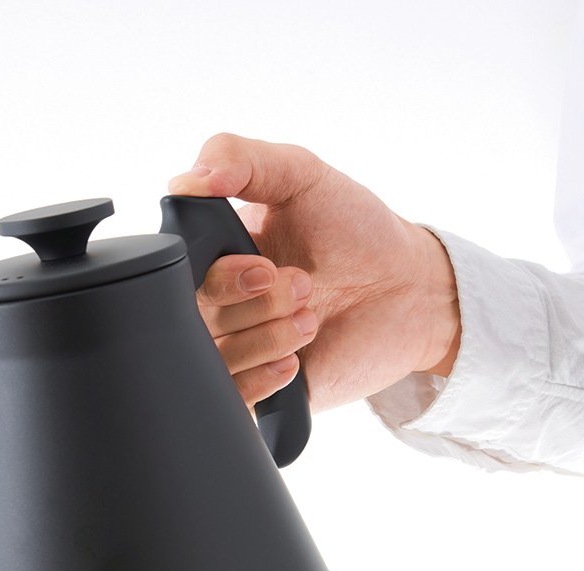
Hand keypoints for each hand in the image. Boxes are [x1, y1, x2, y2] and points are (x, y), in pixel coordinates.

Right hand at [170, 133, 460, 411]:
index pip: (174, 272)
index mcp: (211, 253)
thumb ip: (241, 156)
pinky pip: (231, 400)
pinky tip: (295, 361)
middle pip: (192, 318)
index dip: (216, 276)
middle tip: (304, 285)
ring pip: (212, 360)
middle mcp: (215, 303)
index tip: (263, 265)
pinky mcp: (257, 390)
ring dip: (268, 339)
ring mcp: (234, 347)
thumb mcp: (300, 174)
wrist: (409, 290)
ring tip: (310, 320)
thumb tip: (187, 179)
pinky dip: (261, 380)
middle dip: (254, 304)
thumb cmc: (355, 229)